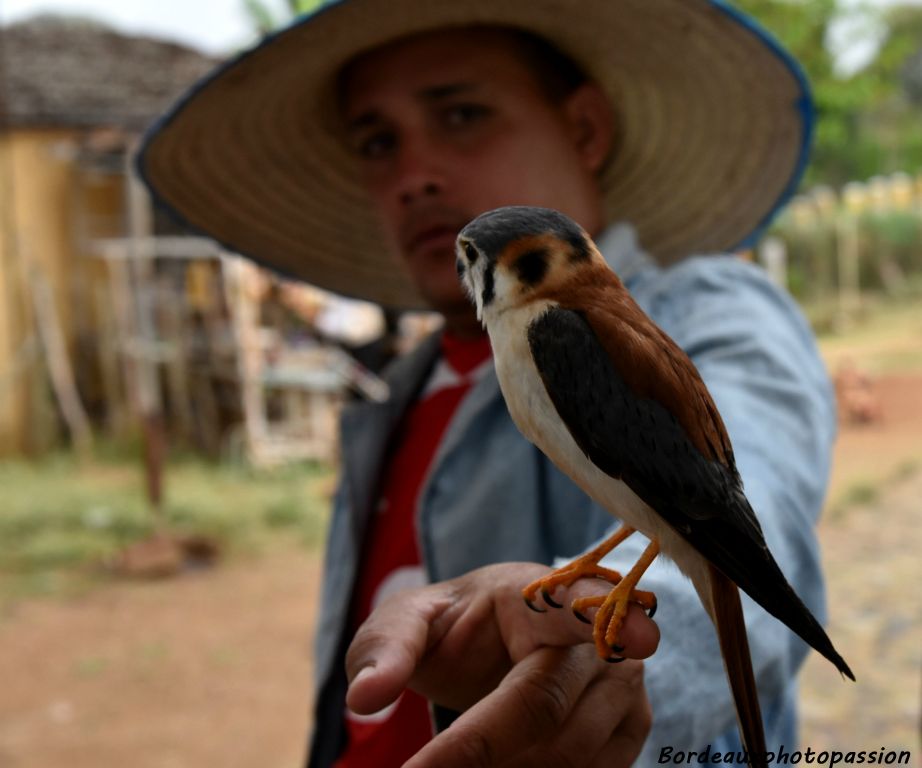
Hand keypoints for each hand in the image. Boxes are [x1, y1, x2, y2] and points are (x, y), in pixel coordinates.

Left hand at [345, 562, 659, 767]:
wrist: (494, 646)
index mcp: (540, 593)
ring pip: (571, 752)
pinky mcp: (629, 728)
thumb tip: (366, 697)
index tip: (644, 635)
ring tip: (452, 764)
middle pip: (549, 707)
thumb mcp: (406, 623)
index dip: (614, 618)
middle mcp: (593, 637)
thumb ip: (384, 648)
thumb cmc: (452, 629)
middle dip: (480, 750)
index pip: (578, 603)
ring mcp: (621, 685)